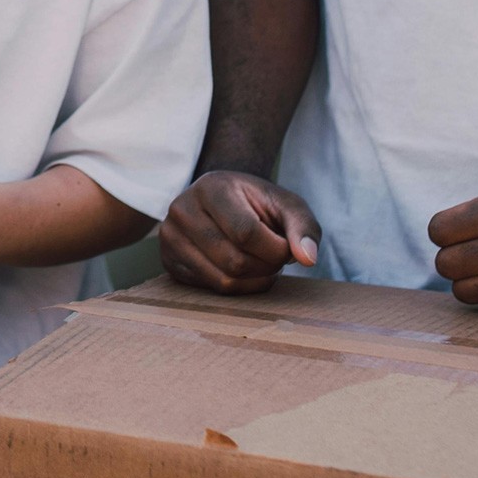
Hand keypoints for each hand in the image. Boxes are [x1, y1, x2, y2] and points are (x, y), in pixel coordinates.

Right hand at [159, 171, 320, 293]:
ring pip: (223, 280)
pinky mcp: (169, 262)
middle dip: (266, 267)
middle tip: (275, 257)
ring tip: (262, 263)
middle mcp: (182, 210)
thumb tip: (308, 259)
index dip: (275, 249)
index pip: (246, 232)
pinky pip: (211, 290)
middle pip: (234, 261)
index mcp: (211, 187)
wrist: (224, 201)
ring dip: (254, 280)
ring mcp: (170, 238)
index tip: (286, 247)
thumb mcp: (287, 205)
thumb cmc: (258, 203)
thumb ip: (304, 227)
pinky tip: (244, 269)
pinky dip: (238, 286)